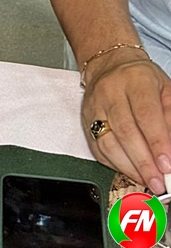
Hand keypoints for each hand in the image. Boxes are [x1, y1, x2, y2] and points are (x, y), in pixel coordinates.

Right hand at [82, 50, 170, 193]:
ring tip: (147, 181)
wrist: (109, 65)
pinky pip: (97, 148)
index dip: (157, 142)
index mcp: (135, 79)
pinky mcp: (85, 119)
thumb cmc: (142, 80)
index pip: (145, 114)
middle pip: (126, 131)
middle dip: (144, 162)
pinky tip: (130, 171)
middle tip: (159, 182)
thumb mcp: (165, 90)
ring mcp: (94, 106)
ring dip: (130, 167)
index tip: (167, 165)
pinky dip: (115, 165)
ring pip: (108, 142)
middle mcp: (110, 91)